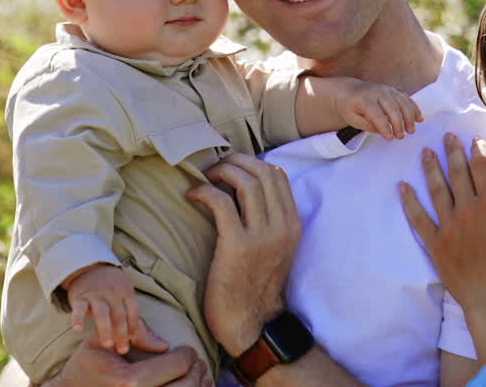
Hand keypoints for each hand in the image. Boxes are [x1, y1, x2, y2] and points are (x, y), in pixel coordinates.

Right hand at [44, 329, 207, 386]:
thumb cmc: (85, 366)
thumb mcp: (101, 342)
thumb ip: (134, 335)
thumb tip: (165, 344)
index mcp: (129, 380)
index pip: (176, 365)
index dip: (188, 355)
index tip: (188, 351)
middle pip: (185, 385)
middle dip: (197, 371)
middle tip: (197, 363)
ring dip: (198, 385)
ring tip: (200, 376)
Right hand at [64, 263, 139, 353]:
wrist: (88, 267)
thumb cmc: (112, 289)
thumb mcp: (126, 297)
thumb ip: (137, 321)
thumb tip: (164, 347)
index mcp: (126, 292)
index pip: (133, 310)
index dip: (134, 325)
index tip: (133, 341)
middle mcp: (112, 293)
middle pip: (119, 314)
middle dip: (121, 333)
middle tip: (122, 350)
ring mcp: (96, 294)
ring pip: (102, 312)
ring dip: (105, 328)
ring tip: (108, 345)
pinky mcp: (80, 296)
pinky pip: (79, 308)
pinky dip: (78, 318)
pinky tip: (78, 330)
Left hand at [186, 153, 300, 355]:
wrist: (251, 324)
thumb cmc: (255, 284)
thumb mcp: (275, 248)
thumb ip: (269, 220)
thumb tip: (244, 187)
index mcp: (292, 224)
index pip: (278, 174)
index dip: (251, 162)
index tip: (231, 167)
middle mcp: (282, 226)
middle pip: (262, 171)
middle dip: (235, 161)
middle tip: (215, 167)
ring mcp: (262, 236)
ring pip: (246, 181)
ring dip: (221, 172)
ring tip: (205, 178)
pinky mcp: (238, 246)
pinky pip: (221, 202)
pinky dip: (204, 191)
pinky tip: (193, 196)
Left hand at [336, 79, 422, 139]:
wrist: (349, 90)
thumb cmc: (349, 107)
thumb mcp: (351, 118)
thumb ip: (366, 125)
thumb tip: (381, 130)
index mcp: (365, 99)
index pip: (377, 115)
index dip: (385, 127)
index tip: (390, 138)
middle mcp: (377, 92)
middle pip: (393, 107)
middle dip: (399, 123)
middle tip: (401, 136)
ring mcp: (387, 89)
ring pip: (402, 102)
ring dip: (409, 117)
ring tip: (411, 130)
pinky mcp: (393, 90)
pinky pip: (406, 98)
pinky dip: (414, 108)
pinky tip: (419, 118)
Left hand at [399, 133, 485, 322]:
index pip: (484, 170)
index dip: (479, 152)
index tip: (475, 141)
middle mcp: (468, 211)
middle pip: (458, 174)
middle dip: (453, 152)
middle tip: (447, 136)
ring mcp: (448, 227)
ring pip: (437, 190)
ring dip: (431, 169)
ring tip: (426, 152)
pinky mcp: (434, 243)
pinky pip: (418, 218)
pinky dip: (409, 201)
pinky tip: (402, 186)